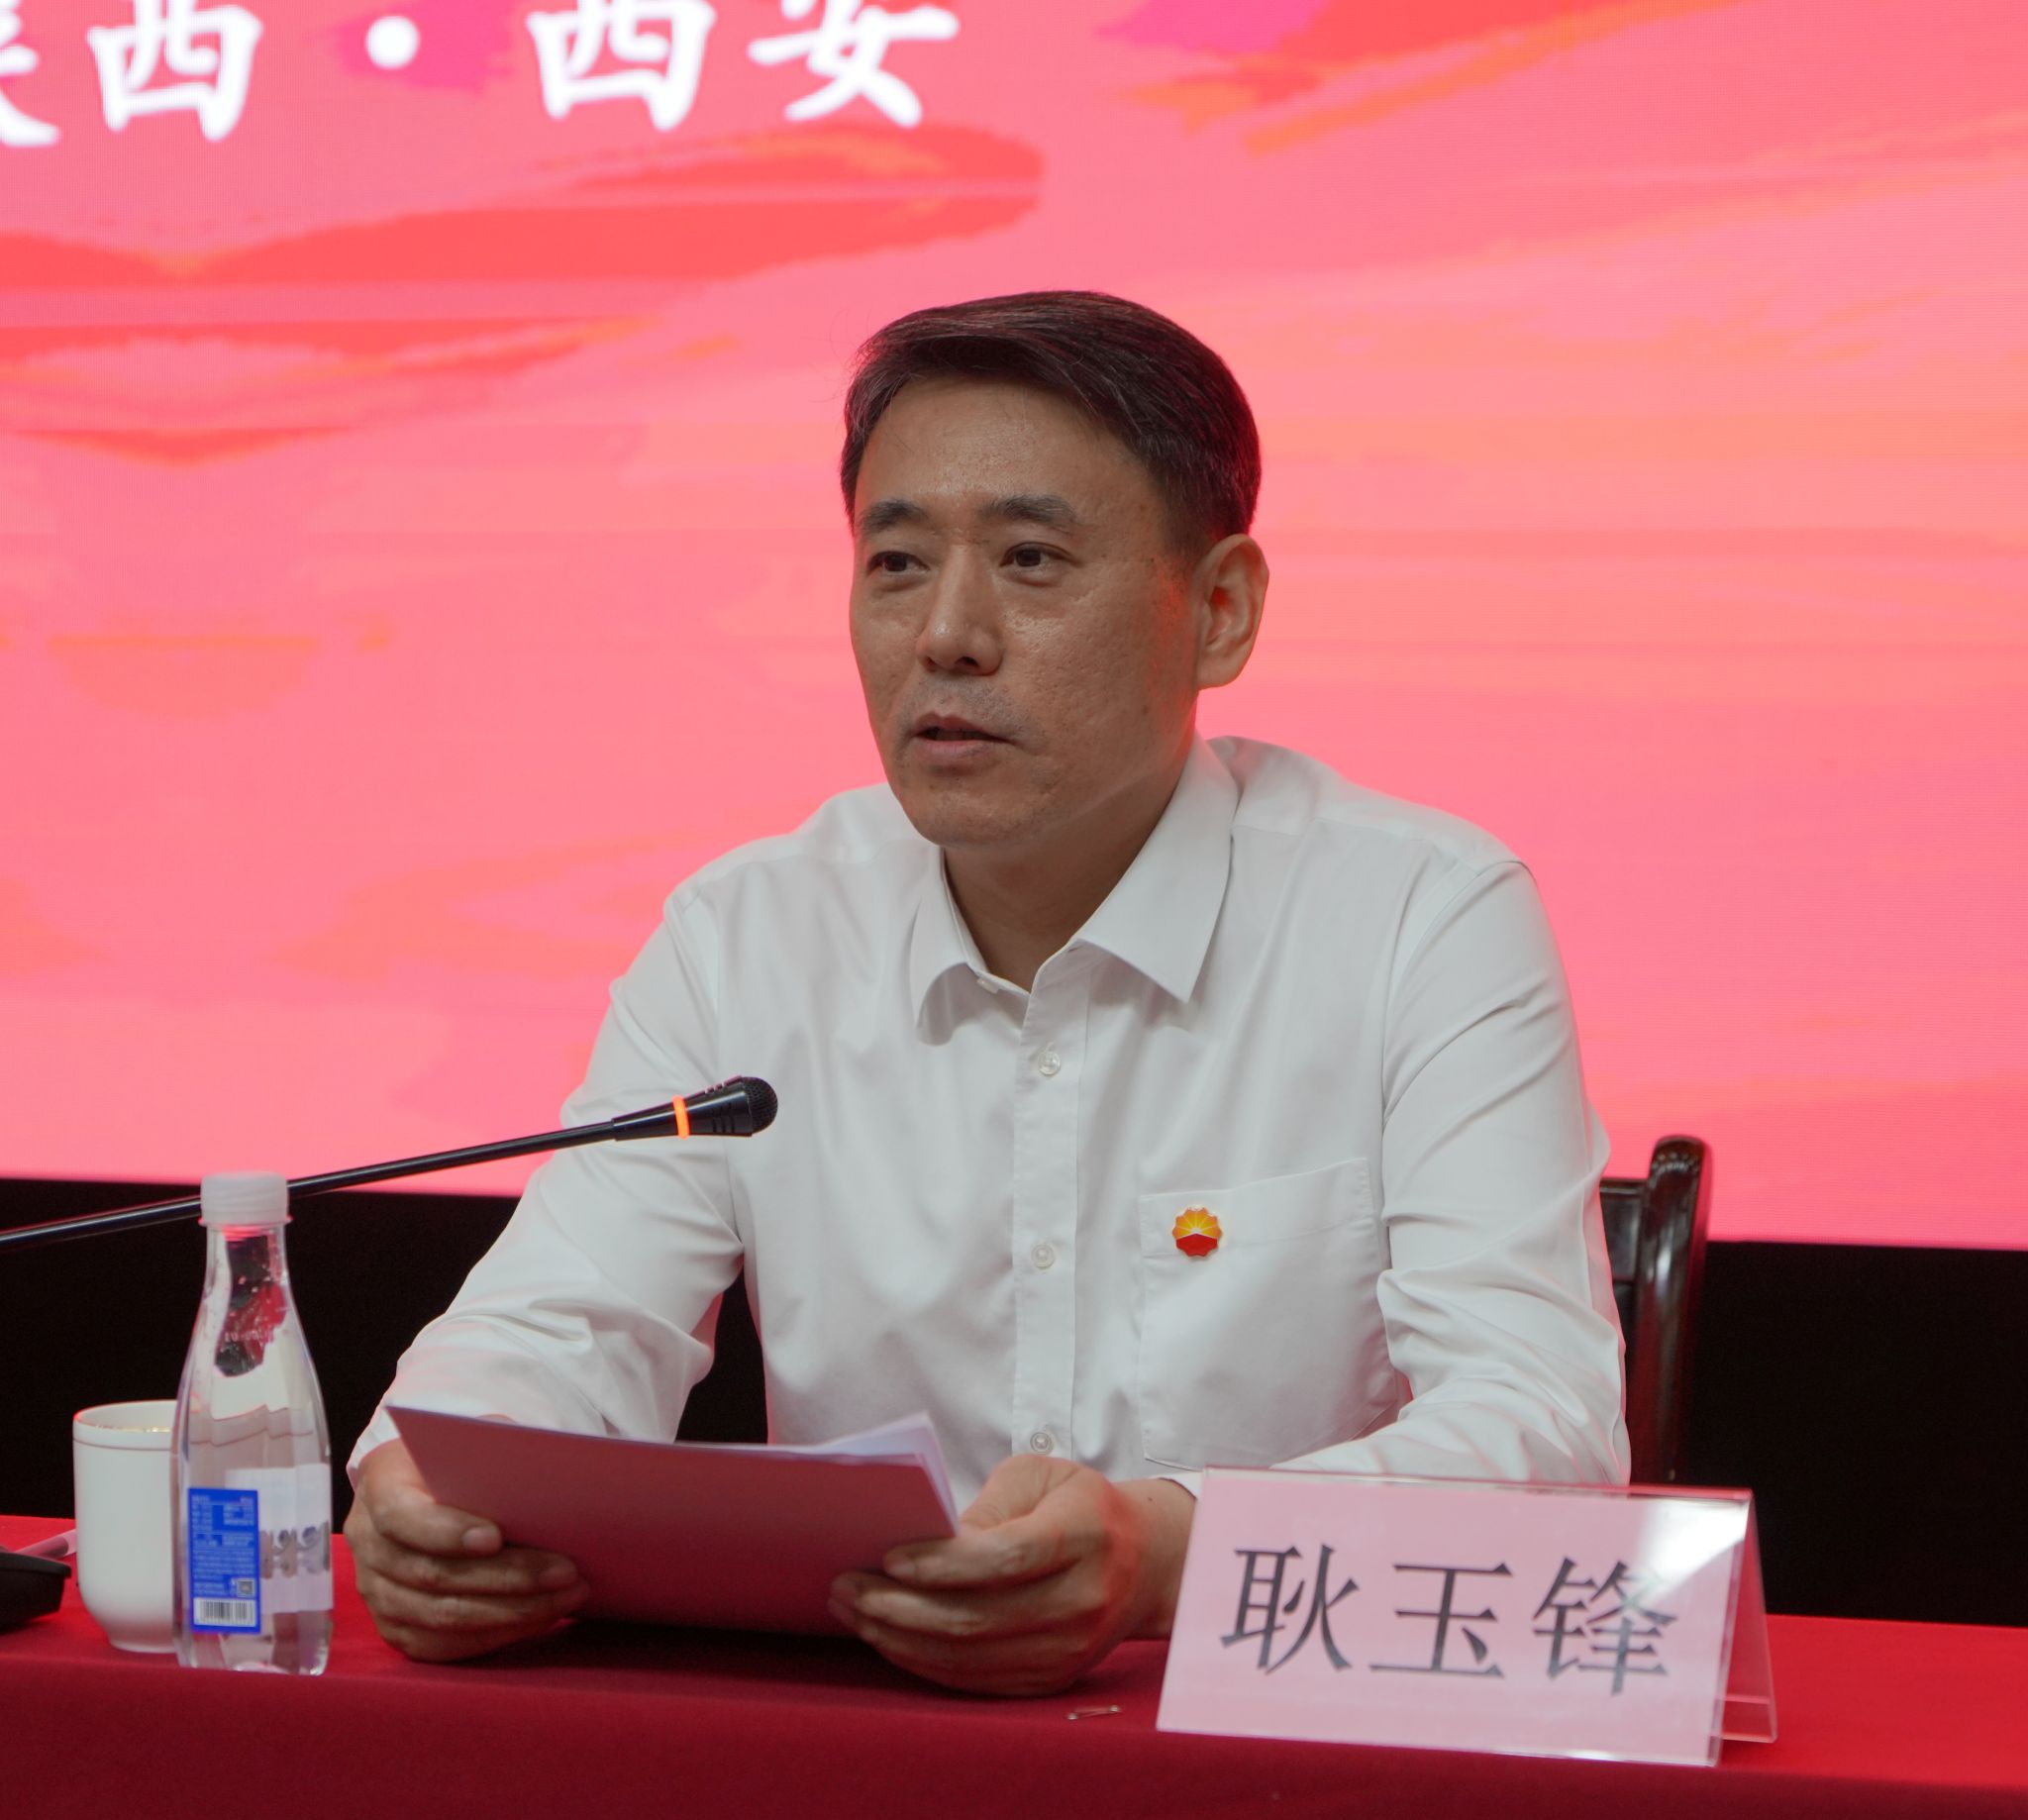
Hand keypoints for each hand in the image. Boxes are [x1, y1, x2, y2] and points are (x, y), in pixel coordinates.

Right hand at [343, 1435, 588, 1661]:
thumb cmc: (463, 1461)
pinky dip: (495, 1636)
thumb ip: (496, 1460)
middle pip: (431, 1574)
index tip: (496, 1537)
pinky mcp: (395, 1627)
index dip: (447, 1532)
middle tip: (565, 1572)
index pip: (402, 1516)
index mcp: (380, 1487)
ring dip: (511, 1612)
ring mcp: (376, 1592)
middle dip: (506, 1577)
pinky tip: (538, 1618)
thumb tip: (546, 1484)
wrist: (433, 1487)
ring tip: (566, 1597)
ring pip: (441, 1617)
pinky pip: (442, 1645)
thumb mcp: (476, 1442)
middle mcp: (367, 1544)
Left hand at [828, 1454, 1194, 1695]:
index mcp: (1085, 1535)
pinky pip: (979, 1679)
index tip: (889, 1557)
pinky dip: (926, 1663)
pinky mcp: (1054, 1678)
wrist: (1147, 1562)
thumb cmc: (1081, 1505)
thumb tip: (926, 1542)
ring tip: (854, 1612)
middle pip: (979, 1616)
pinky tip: (890, 1639)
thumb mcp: (1042, 1478)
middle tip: (846, 1586)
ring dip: (901, 1638)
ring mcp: (1071, 1648)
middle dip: (901, 1605)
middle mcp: (1083, 1599)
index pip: (1006, 1558)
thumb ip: (988, 1506)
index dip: (944, 1564)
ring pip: (972, 1654)